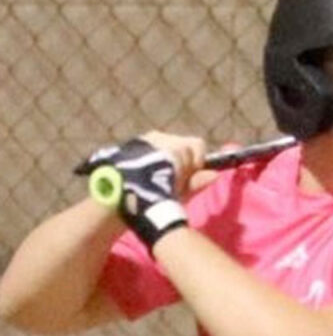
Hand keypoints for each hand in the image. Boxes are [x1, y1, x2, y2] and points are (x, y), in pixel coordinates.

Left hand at [81, 132, 206, 251]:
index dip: (196, 162)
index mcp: (175, 147)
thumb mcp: (179, 193)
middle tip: (173, 181)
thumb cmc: (153, 198)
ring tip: (157, 178)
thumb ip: (197, 181)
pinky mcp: (130, 144)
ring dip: (166, 158)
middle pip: (180, 143)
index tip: (188, 178)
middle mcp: (159, 137)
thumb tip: (214, 174)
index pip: (196, 146)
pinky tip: (144, 174)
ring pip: (165, 144)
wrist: (116, 197)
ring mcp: (143, 138)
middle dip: (181, 160)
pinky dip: (151, 158)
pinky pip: (149, 146)